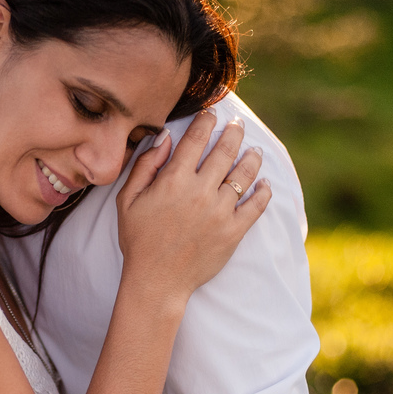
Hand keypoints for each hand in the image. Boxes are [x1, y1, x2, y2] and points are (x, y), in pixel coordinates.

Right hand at [116, 108, 269, 302]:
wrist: (156, 281)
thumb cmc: (138, 240)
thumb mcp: (127, 199)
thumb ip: (145, 166)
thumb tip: (166, 138)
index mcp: (174, 180)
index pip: (196, 139)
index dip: (206, 121)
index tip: (211, 113)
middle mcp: (200, 191)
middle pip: (225, 151)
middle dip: (233, 133)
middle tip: (238, 124)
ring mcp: (220, 212)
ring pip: (243, 175)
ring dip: (252, 158)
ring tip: (255, 150)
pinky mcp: (233, 232)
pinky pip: (256, 207)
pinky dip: (263, 193)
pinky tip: (265, 184)